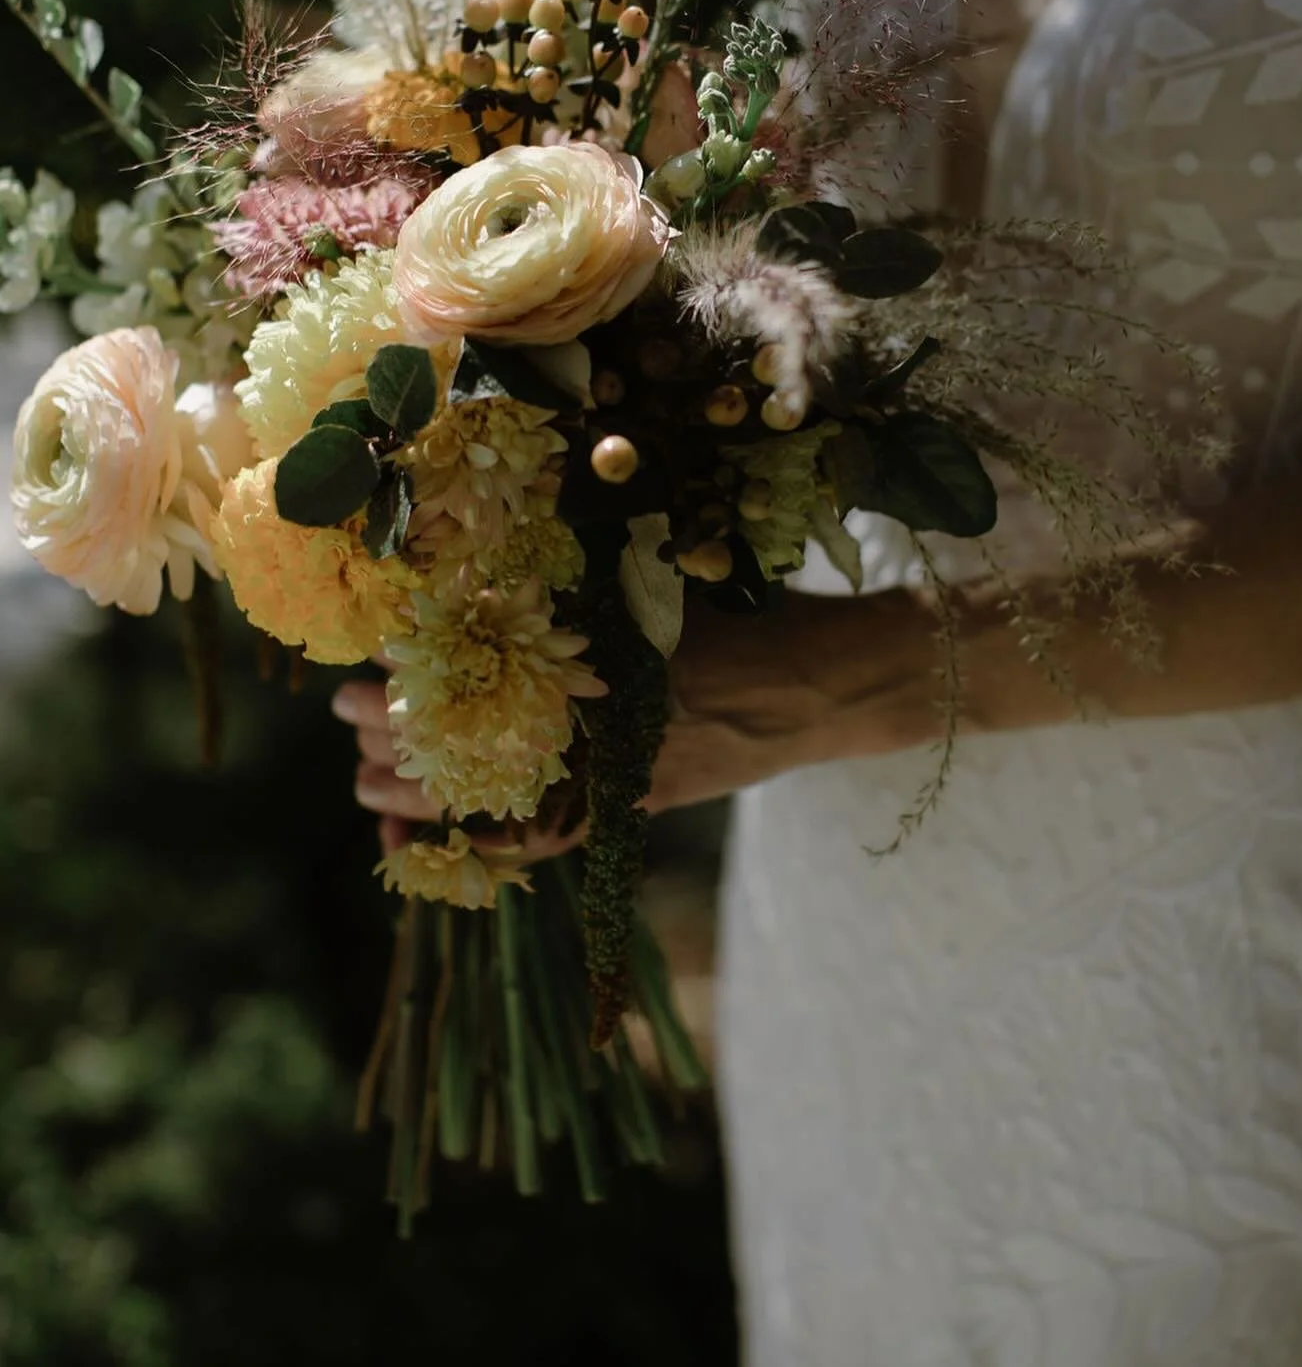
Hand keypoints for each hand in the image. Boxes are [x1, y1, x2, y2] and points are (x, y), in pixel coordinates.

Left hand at [336, 588, 943, 856]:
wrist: (835, 680)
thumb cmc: (757, 614)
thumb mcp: (664, 592)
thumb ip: (589, 597)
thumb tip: (490, 581)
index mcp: (609, 676)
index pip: (489, 693)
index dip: (418, 689)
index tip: (364, 674)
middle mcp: (610, 738)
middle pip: (484, 753)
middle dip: (405, 743)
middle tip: (344, 726)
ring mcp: (627, 780)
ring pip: (509, 805)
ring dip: (437, 801)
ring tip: (372, 795)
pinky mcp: (645, 802)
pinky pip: (559, 837)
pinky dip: (503, 843)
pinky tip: (457, 842)